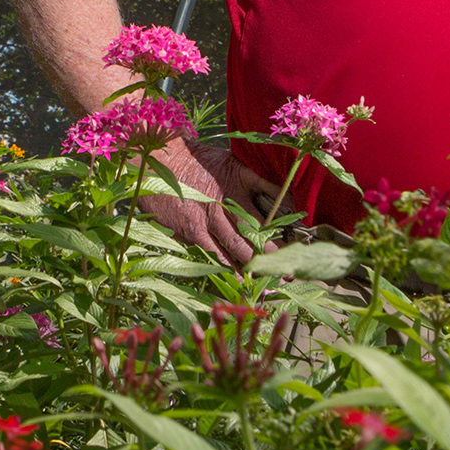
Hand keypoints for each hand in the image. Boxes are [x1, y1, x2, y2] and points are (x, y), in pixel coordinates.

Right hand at [138, 137, 282, 266]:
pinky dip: (223, 268)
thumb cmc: (200, 162)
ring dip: (247, 269)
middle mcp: (220, 209)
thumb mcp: (234, 164)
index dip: (275, 240)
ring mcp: (202, 223)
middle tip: (283, 276)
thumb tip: (288, 197)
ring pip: (230, 251)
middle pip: (248, 240)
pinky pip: (209, 254)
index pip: (261, 221)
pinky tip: (235, 280)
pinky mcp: (187, 232)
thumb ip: (260, 182)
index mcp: (235, 191)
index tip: (290, 254)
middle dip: (266, 260)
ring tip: (264, 286)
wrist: (160, 163)